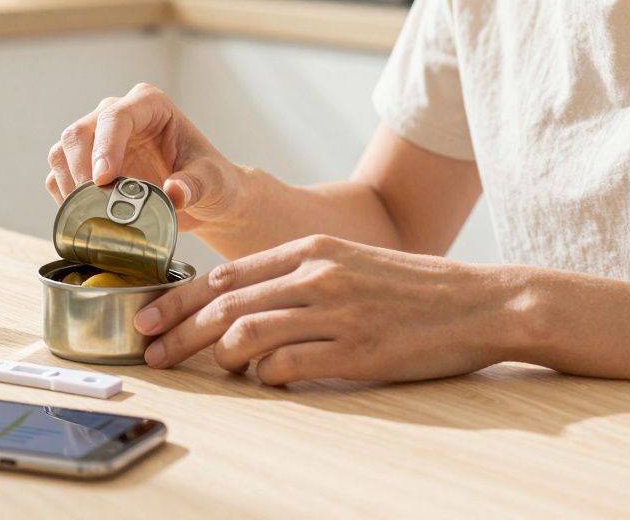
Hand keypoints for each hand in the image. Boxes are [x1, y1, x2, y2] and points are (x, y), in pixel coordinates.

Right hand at [45, 83, 244, 231]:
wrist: (204, 200)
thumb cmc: (211, 180)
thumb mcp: (213, 181)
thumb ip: (195, 184)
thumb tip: (174, 193)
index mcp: (149, 105)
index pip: (116, 116)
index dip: (105, 146)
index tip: (104, 180)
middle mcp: (117, 116)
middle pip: (79, 133)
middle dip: (81, 169)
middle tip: (94, 204)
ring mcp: (98, 140)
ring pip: (62, 152)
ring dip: (69, 185)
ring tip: (90, 213)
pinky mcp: (86, 166)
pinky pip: (59, 176)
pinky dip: (65, 197)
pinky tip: (84, 216)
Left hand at [132, 235, 525, 384]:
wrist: (480, 301)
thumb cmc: (410, 287)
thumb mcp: (346, 262)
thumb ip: (294, 276)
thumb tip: (238, 302)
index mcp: (309, 249)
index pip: (224, 274)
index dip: (178, 298)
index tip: (149, 317)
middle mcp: (315, 275)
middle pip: (224, 305)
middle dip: (178, 332)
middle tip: (152, 353)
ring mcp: (334, 313)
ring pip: (246, 334)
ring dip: (219, 359)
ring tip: (214, 371)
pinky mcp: (355, 351)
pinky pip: (286, 366)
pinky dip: (263, 377)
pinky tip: (263, 380)